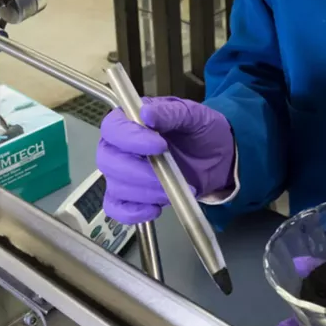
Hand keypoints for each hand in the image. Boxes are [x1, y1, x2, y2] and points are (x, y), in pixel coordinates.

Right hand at [96, 97, 234, 223]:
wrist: (216, 158)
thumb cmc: (200, 131)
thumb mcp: (192, 116)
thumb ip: (169, 113)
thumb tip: (146, 114)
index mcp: (128, 121)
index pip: (112, 128)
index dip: (131, 140)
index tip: (160, 146)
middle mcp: (117, 147)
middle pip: (109, 161)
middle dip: (141, 172)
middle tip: (171, 176)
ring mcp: (121, 174)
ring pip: (117, 186)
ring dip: (147, 193)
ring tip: (175, 191)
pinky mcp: (130, 197)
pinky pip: (116, 209)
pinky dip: (133, 212)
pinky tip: (155, 209)